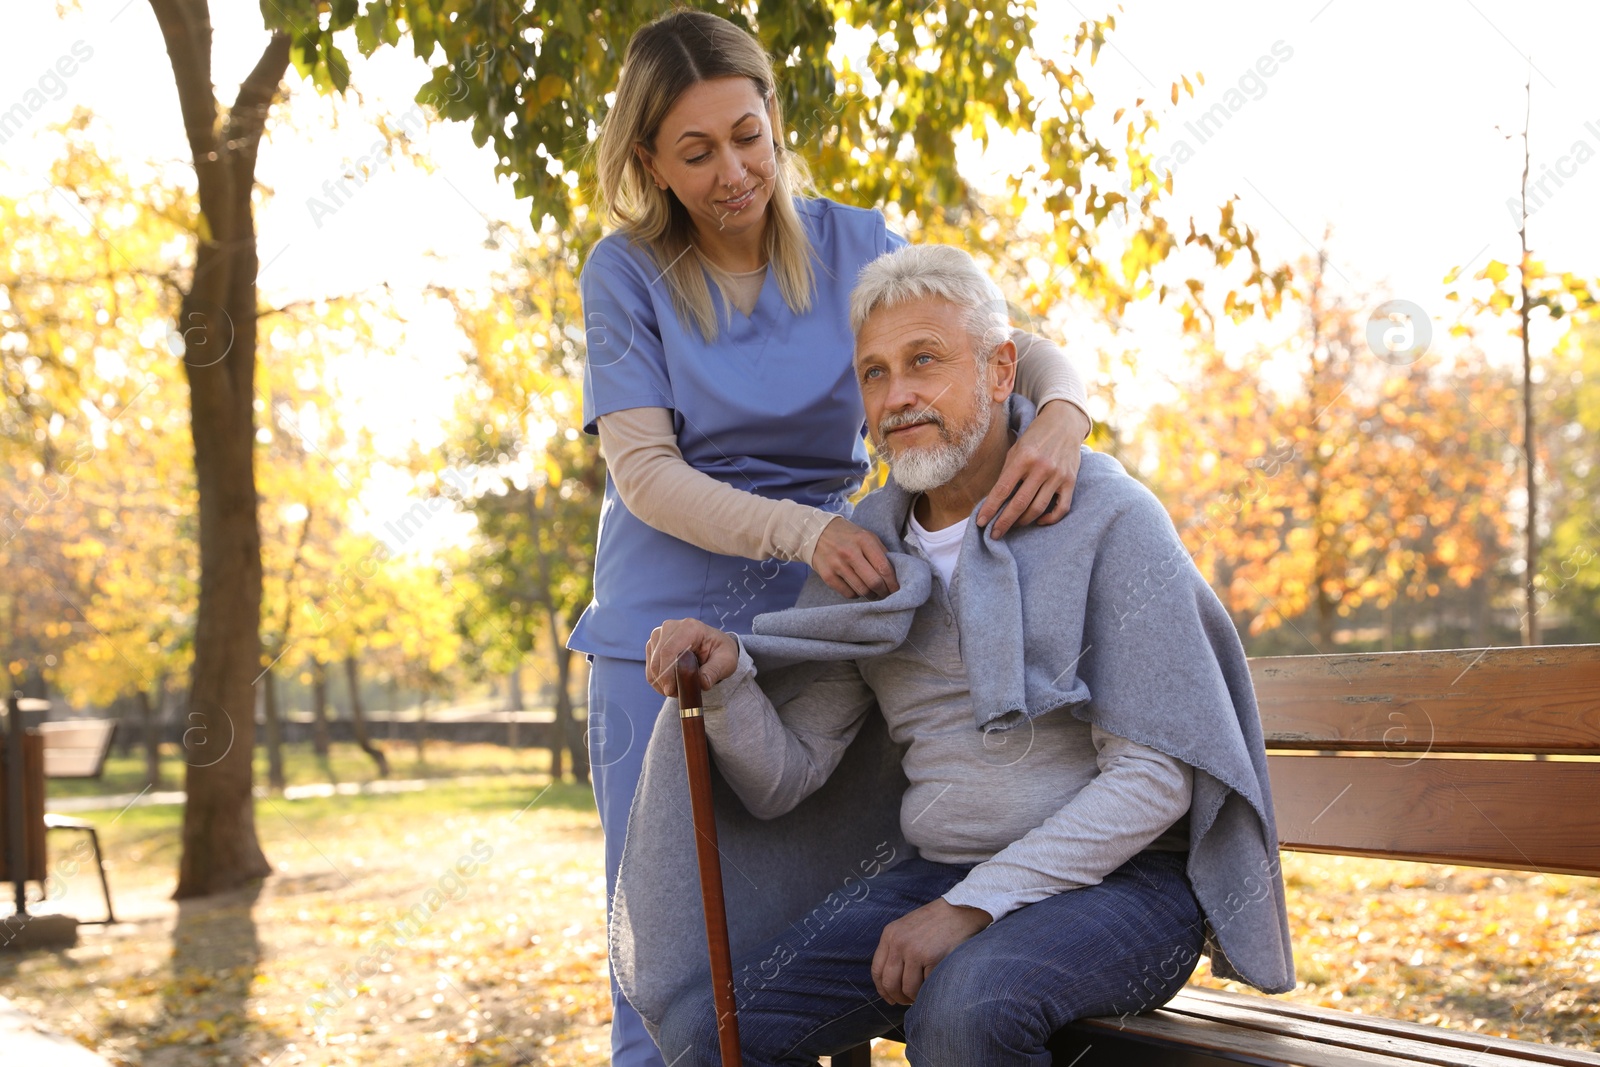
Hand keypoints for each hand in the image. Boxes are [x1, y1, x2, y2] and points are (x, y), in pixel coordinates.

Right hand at [644, 618, 739, 697]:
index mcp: (690, 627)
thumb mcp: (726, 662)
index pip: (668, 651)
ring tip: (677, 690)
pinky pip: (649, 667)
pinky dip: (657, 680)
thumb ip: (715, 671)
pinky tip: (670, 685)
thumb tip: (703, 683)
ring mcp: (660, 634)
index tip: (671, 691)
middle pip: (657, 658)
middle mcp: (671, 627)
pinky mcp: (654, 644)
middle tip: (677, 694)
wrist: (714, 647)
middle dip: (664, 681)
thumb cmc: (721, 653)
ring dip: (661, 682)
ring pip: (652, 664)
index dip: (666, 673)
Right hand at [809, 516, 898, 598]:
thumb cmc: (847, 535)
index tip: (897, 589)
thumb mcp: (866, 535)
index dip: (893, 583)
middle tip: (886, 593)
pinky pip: (848, 593)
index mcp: (864, 540)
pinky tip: (857, 588)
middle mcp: (850, 553)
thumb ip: (880, 552)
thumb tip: (895, 574)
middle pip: (874, 582)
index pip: (884, 568)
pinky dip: (856, 594)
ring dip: (871, 595)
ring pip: (861, 590)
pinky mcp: (827, 576)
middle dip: (883, 591)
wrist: (815, 532)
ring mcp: (837, 565)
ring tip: (873, 592)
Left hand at [870, 898, 993, 1005]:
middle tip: (908, 1001)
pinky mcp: (933, 958)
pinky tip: (934, 984)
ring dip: (915, 996)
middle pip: (890, 983)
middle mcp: (899, 942)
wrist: (961, 910)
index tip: (890, 998)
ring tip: (923, 994)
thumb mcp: (907, 928)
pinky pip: (926, 985)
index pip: (877, 970)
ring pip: (908, 988)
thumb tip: (891, 983)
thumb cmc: (936, 922)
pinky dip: (930, 989)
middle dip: (898, 997)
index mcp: (890, 934)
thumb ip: (896, 949)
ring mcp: (915, 951)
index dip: (882, 990)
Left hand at [976, 400, 1089, 537]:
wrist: (1064, 423)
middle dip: (1004, 522)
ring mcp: (1058, 476)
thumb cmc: (1035, 437)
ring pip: (1038, 509)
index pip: (1003, 489)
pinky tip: (1038, 521)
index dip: (990, 508)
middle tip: (994, 534)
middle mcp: (1042, 467)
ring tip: (1013, 525)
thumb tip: (994, 500)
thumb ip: (1007, 473)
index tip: (980, 522)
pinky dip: (1049, 519)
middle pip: (1019, 504)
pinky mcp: (1071, 481)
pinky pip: (1061, 508)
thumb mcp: (1016, 449)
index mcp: (1023, 457)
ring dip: (1023, 522)